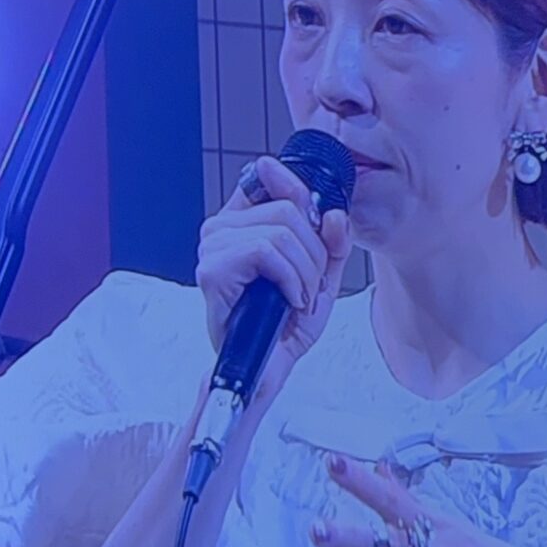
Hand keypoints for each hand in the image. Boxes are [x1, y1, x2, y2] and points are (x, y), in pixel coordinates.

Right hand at [195, 155, 351, 410]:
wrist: (266, 368)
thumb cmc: (284, 324)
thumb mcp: (320, 276)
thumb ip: (331, 242)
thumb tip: (333, 213)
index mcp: (241, 222)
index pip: (266, 179)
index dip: (297, 190)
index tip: (317, 218)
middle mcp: (221, 229)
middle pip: (287, 209)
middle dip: (314, 252)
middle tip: (308, 286)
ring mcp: (212, 247)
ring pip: (281, 231)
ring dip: (304, 272)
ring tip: (298, 298)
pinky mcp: (213, 269)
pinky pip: (266, 251)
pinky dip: (290, 280)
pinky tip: (287, 301)